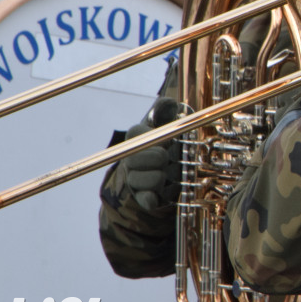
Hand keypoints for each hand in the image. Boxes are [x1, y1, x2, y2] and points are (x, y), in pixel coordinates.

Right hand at [118, 97, 181, 211]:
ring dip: (163, 177)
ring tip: (167, 174)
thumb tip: (169, 101)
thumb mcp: (164, 124)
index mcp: (136, 137)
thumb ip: (165, 112)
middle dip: (161, 158)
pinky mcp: (142, 197)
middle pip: (146, 157)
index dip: (157, 137)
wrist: (162, 170)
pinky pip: (145, 200)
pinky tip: (155, 197)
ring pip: (151, 179)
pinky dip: (151, 199)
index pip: (138, 133)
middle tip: (168, 158)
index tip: (168, 140)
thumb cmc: (164, 141)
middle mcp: (130, 158)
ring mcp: (134, 178)